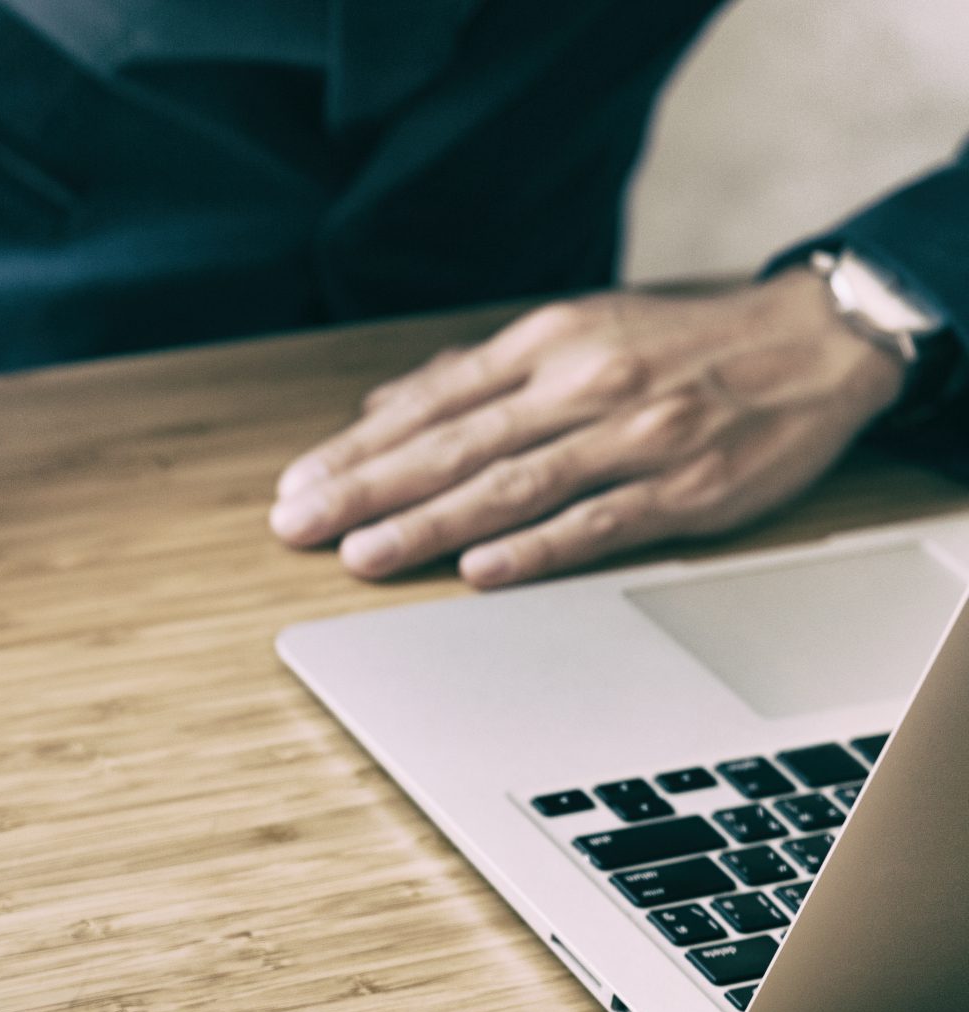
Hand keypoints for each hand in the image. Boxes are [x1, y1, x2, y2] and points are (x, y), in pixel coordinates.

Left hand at [269, 271, 906, 586]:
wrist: (820, 341)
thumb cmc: (682, 345)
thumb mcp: (576, 332)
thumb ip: (477, 374)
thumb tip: (384, 404)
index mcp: (549, 345)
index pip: (432, 403)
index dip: (358, 447)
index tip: (298, 485)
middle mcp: (584, 385)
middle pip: (456, 445)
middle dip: (367, 488)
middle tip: (299, 526)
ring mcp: (636, 438)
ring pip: (514, 485)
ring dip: (431, 524)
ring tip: (364, 555)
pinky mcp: (687, 488)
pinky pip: (599, 522)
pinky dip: (537, 549)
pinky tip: (481, 573)